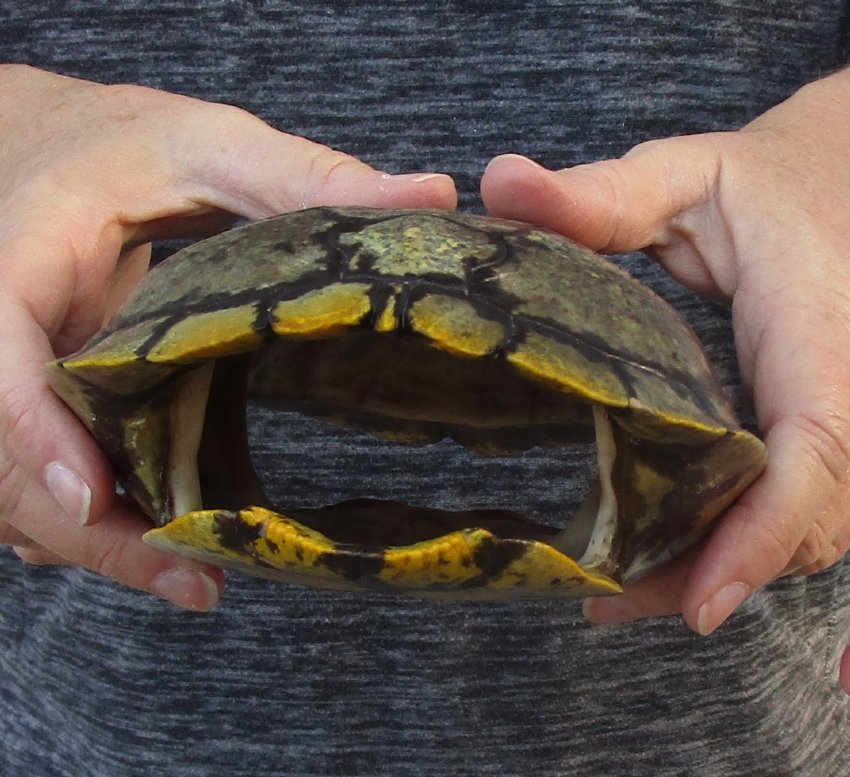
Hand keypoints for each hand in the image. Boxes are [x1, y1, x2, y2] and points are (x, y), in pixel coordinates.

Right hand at [0, 65, 456, 609]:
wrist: (49, 152)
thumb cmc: (124, 146)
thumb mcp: (213, 147)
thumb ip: (307, 177)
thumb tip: (432, 197)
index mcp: (23, 261)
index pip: (1, 358)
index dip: (34, 434)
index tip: (93, 498)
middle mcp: (4, 332)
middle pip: (6, 456)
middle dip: (86, 530)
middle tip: (194, 582)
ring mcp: (17, 376)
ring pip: (16, 485)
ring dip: (92, 541)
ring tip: (193, 579)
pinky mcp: (40, 402)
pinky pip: (41, 475)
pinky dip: (93, 517)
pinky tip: (164, 538)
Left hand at [482, 69, 849, 690]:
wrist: (838, 183)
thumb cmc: (760, 183)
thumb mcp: (682, 174)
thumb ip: (600, 193)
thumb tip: (498, 180)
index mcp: (815, 334)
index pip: (814, 449)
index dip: (763, 533)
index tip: (701, 606)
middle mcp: (846, 388)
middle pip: (811, 521)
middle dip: (720, 575)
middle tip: (605, 599)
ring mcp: (844, 414)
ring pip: (814, 530)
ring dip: (727, 570)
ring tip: (618, 591)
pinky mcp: (826, 426)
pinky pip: (806, 507)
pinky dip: (746, 544)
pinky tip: (672, 555)